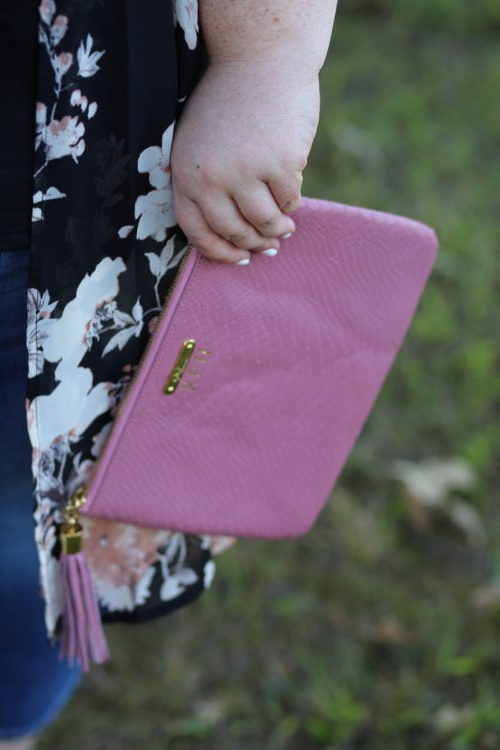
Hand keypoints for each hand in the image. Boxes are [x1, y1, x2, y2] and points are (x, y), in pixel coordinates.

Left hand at [170, 59, 320, 263]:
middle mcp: (212, 177)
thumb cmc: (229, 103)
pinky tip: (292, 193)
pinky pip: (289, 199)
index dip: (219, 252)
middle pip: (234, 231)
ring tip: (285, 229)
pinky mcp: (281, 163)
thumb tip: (233, 235)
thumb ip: (205, 184)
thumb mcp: (198, 142)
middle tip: (269, 246)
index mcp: (186, 173)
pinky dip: (293, 201)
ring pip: (265, 222)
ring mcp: (247, 171)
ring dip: (277, 230)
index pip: (197, 231)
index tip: (239, 259)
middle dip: (254, 243)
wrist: (260, 58)